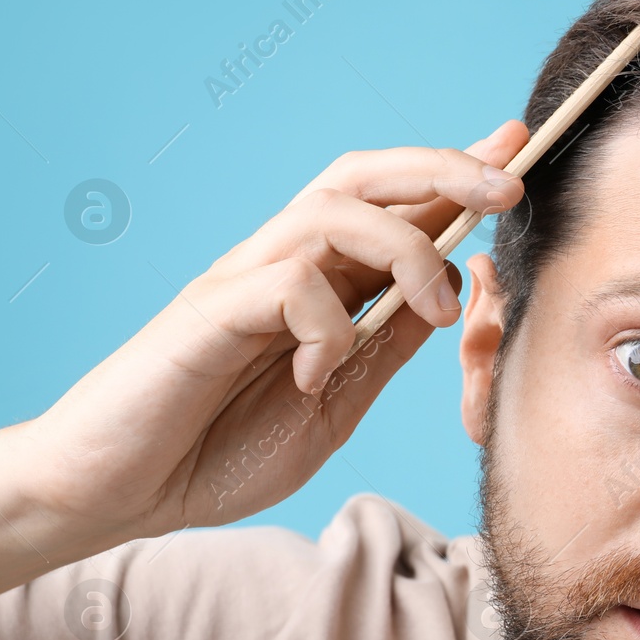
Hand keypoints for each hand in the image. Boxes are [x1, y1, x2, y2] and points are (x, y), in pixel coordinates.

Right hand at [19, 121, 529, 537]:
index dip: (455, 171)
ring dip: (406, 250)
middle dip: (445, 168)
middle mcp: (285, 264)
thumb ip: (384, 344)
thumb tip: (452, 293)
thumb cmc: (219, 447)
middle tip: (508, 186)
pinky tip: (316, 373)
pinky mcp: (209, 311)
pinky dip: (326, 324)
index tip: (518, 146)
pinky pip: (288, 282)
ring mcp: (244, 280)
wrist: (120, 492)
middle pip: (366, 177)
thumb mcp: (336, 400)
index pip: (396, 205)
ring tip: (436, 311)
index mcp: (323, 283)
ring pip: (334, 211)